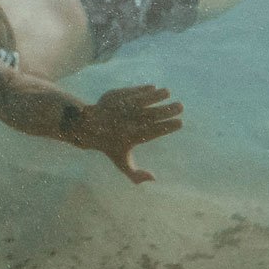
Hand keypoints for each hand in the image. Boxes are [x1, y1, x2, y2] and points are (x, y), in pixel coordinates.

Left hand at [68, 85, 185, 183]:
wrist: (88, 130)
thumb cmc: (110, 147)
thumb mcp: (122, 163)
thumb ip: (136, 175)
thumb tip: (155, 179)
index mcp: (131, 137)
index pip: (153, 132)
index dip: (168, 127)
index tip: (180, 123)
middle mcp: (127, 122)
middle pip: (151, 115)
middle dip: (167, 110)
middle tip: (180, 107)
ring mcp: (120, 108)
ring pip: (141, 100)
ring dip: (156, 96)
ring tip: (167, 93)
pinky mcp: (114, 97)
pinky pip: (130, 92)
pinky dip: (142, 89)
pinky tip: (154, 88)